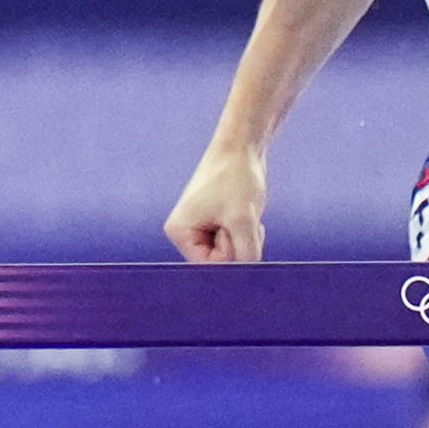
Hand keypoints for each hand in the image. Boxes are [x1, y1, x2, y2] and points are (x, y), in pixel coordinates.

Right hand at [163, 143, 266, 264]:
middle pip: (220, 261)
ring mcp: (200, 227)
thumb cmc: (237, 179)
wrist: (242, 147)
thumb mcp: (244, 222)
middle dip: (239, 243)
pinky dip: (247, 230)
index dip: (231, 253)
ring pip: (232, 252)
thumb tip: (249, 280)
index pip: (209, 266)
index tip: (236, 226)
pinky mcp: (215, 221)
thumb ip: (246, 256)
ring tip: (244, 211)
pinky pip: (236, 241)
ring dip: (246, 236)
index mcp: (179, 233)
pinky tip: (247, 211)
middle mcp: (184, 232)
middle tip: (241, 216)